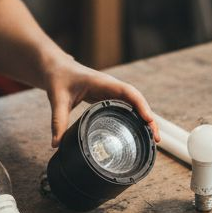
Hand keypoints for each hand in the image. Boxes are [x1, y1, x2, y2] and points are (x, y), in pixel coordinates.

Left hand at [44, 57, 158, 147]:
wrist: (56, 68)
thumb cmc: (59, 78)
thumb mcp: (57, 99)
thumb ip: (57, 121)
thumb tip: (56, 144)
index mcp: (103, 83)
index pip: (128, 92)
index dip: (141, 105)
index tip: (149, 120)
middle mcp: (111, 87)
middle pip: (137, 101)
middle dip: (149, 118)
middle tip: (156, 138)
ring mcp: (112, 92)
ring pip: (135, 105)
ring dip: (145, 119)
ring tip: (153, 139)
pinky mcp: (109, 98)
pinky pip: (127, 107)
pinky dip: (136, 118)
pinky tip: (140, 131)